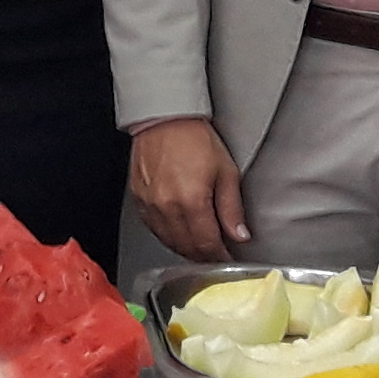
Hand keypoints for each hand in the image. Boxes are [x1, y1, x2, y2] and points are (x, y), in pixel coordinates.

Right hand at [127, 115, 245, 260]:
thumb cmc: (194, 138)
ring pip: (170, 242)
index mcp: (191, 202)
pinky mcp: (139, 201)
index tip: (229, 259)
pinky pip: (155, 230)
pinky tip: (180, 232)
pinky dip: (169, 236)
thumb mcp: (225, 171)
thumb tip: (239, 235)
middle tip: (218, 255)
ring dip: (187, 249)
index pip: (208, 245)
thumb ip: (232, 208)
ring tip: (201, 246)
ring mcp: (150, 206)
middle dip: (205, 256)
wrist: (164, 119)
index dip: (221, 257)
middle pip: (188, 248)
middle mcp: (167, 208)